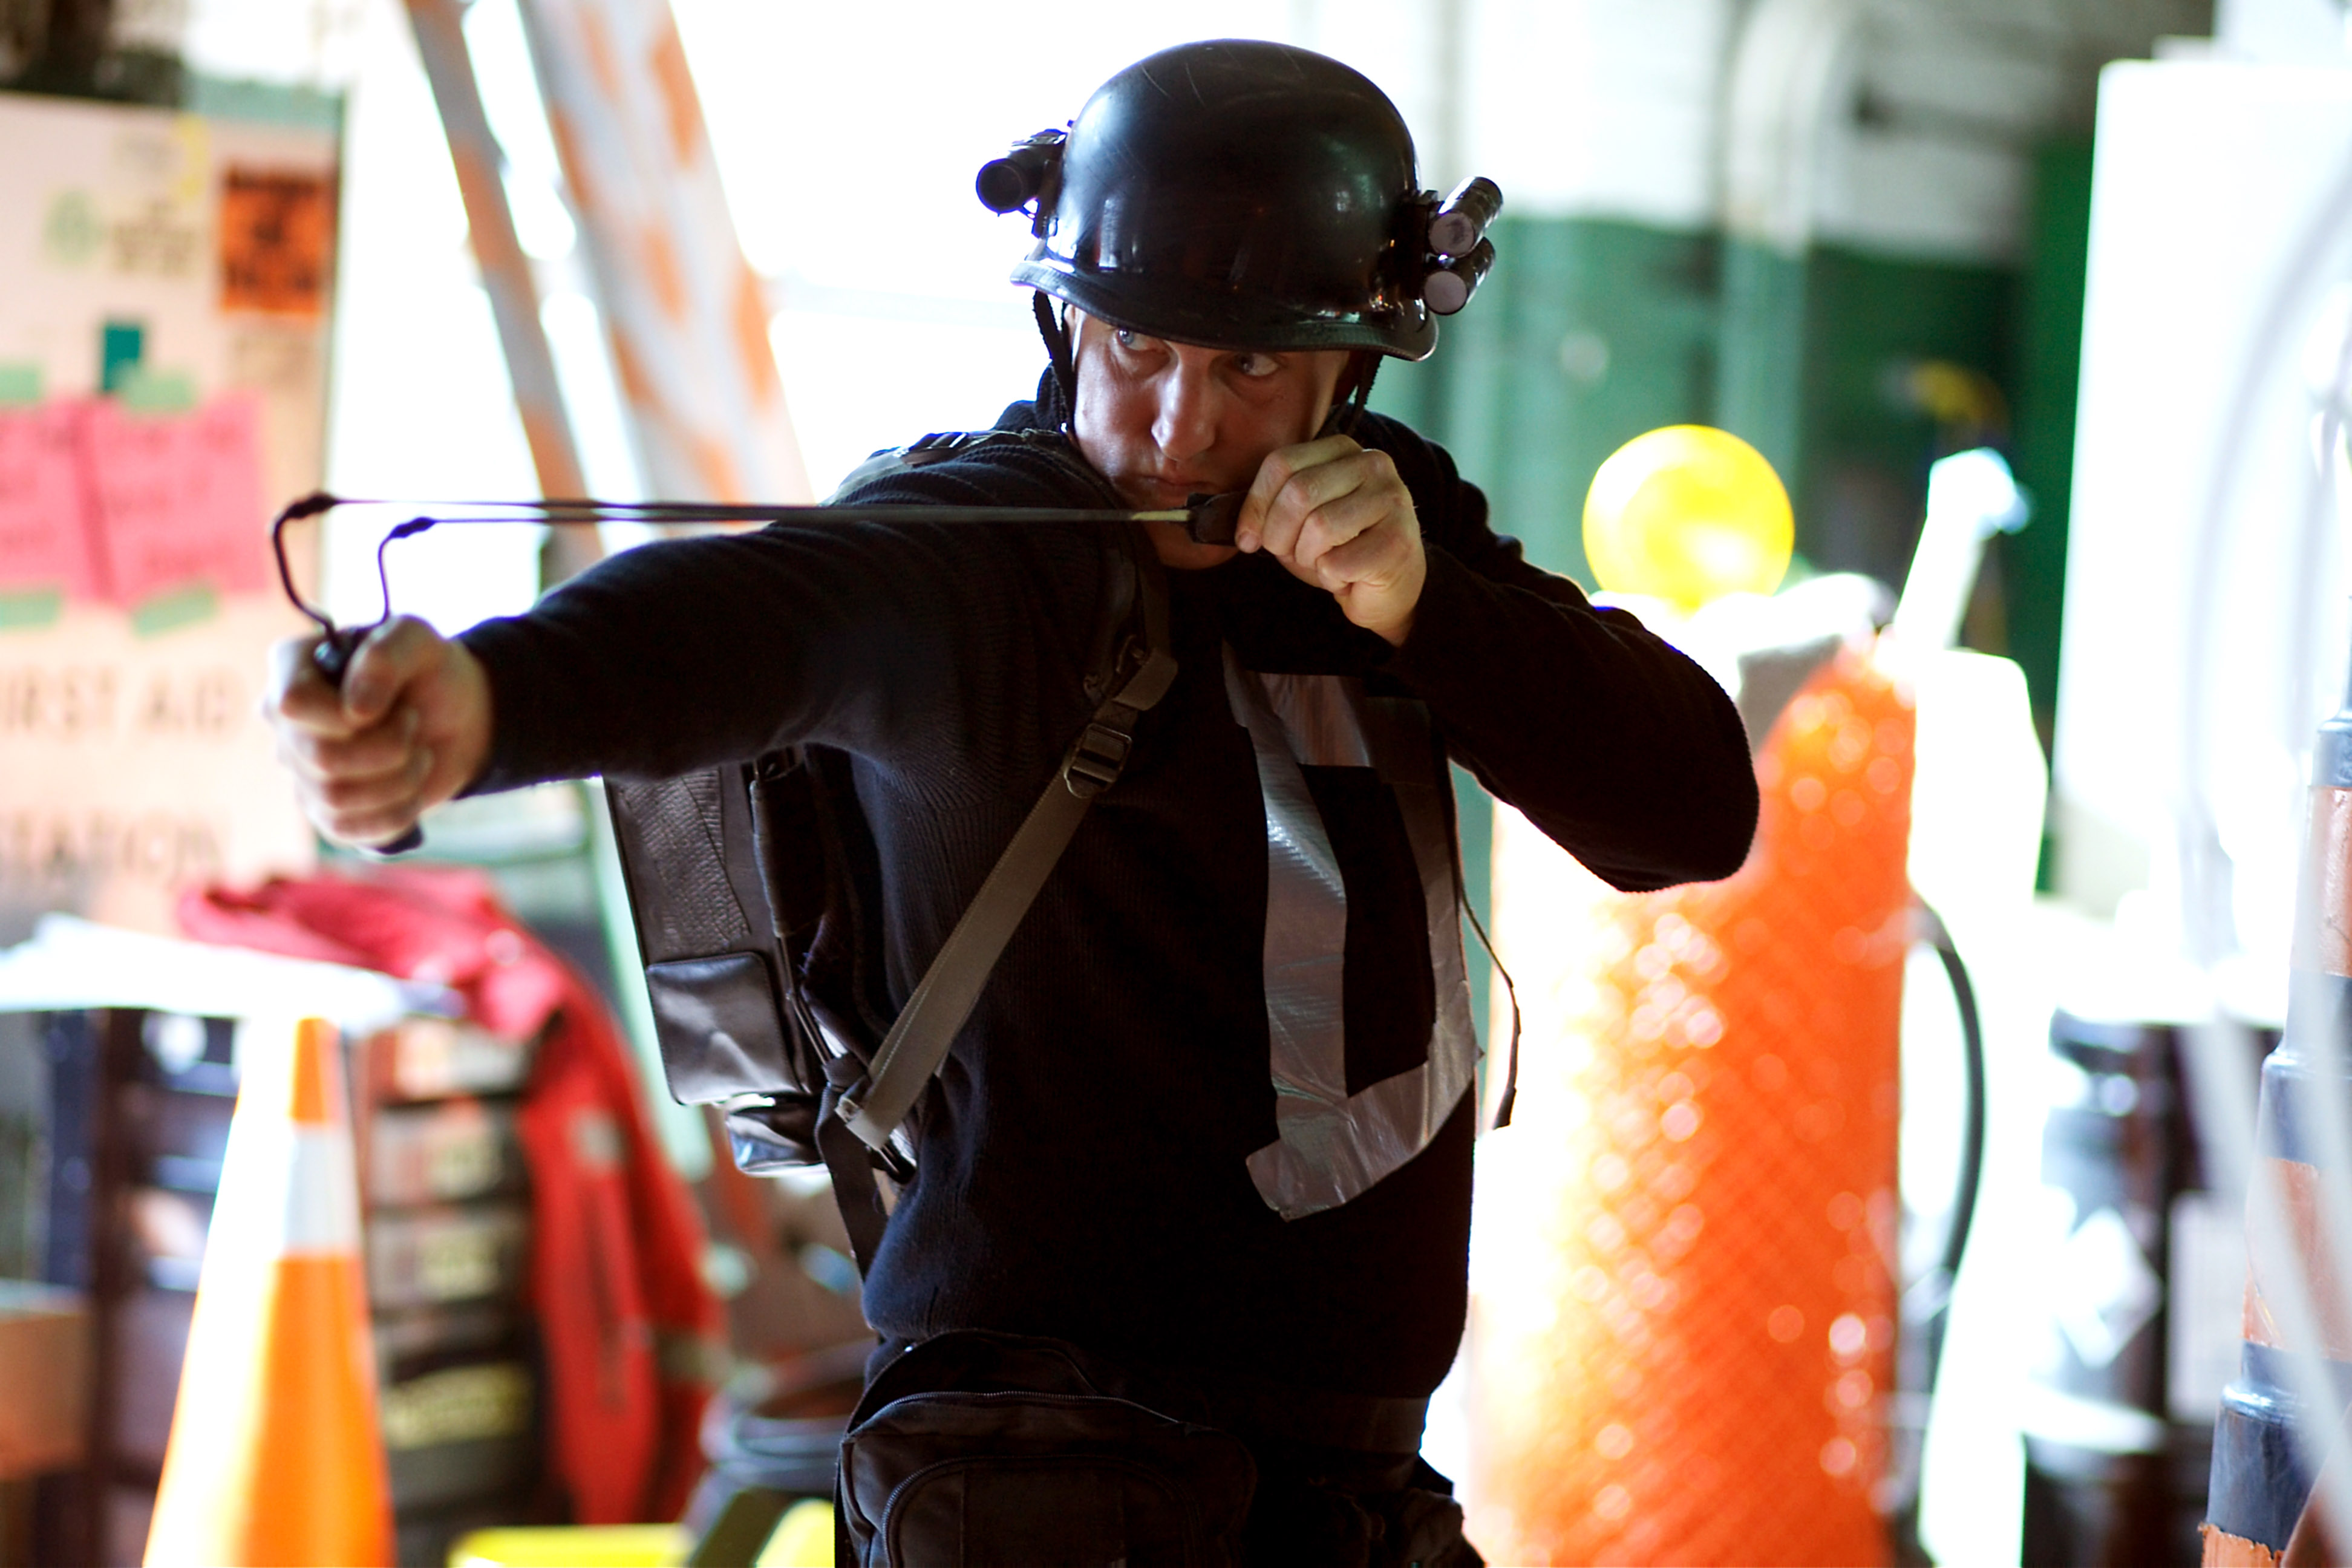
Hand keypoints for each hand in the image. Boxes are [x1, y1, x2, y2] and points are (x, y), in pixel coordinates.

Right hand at [265, 616, 491, 847]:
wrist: (457, 719)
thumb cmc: (429, 671)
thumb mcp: (420, 641)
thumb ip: (386, 654)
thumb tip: (356, 709)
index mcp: (291, 669)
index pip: (290, 704)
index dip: (346, 715)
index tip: (388, 707)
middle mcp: (284, 723)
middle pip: (319, 757)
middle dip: (389, 747)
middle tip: (414, 724)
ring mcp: (300, 771)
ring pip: (335, 798)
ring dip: (399, 779)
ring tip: (418, 754)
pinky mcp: (325, 811)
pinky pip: (347, 830)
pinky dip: (396, 813)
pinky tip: (412, 789)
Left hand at [1233, 435, 1425, 644]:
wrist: (1390, 588)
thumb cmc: (1341, 550)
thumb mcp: (1300, 521)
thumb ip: (1274, 508)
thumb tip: (1244, 532)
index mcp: (1344, 449)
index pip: (1281, 463)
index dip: (1255, 506)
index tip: (1248, 538)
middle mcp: (1373, 465)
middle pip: (1299, 493)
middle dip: (1280, 535)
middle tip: (1290, 555)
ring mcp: (1392, 499)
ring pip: (1319, 527)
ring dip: (1307, 558)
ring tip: (1323, 563)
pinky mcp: (1398, 541)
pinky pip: (1337, 563)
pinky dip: (1330, 579)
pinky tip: (1347, 577)